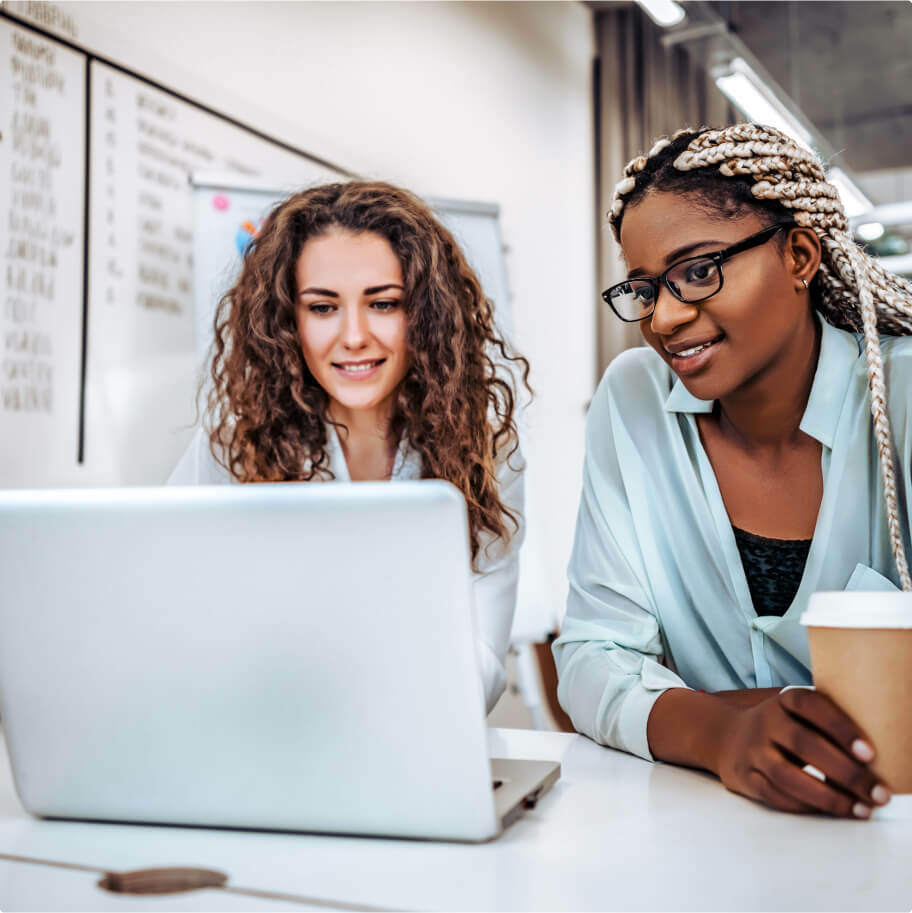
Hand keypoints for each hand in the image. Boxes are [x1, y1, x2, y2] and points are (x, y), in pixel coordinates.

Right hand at [714, 688, 891, 816]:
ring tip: (861, 809)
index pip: (811, 706)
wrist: (725, 736)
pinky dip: (806, 806)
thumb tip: (880, 755)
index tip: (870, 753)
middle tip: (878, 793)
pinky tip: (831, 811)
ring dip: (828, 797)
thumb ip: (827, 723)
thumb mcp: (797, 713)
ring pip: (787, 776)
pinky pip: (775, 796)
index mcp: (784, 701)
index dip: (840, 727)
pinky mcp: (745, 777)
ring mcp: (752, 750)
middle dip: (845, 772)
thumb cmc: (781, 727)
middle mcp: (765, 722)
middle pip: (804, 744)